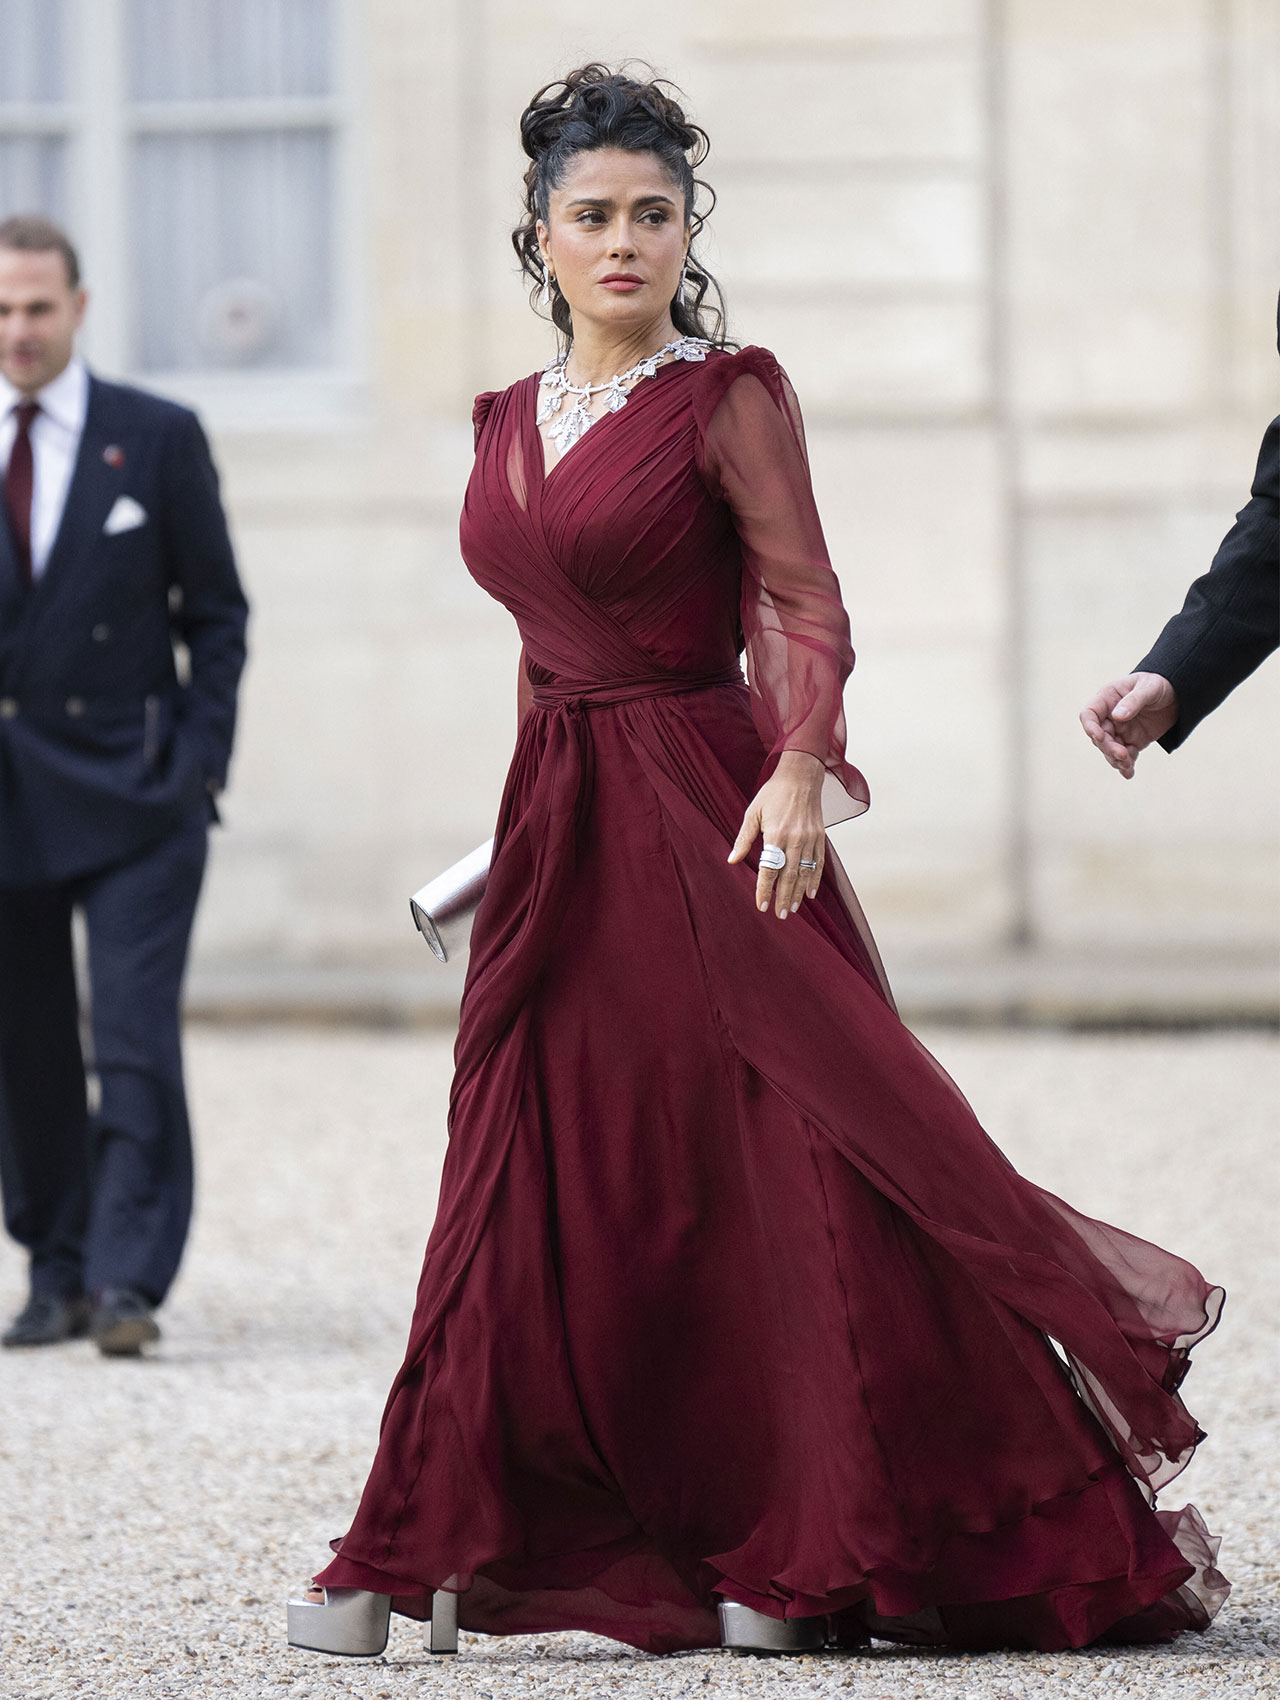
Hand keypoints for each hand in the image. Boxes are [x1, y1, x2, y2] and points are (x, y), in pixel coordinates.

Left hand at [727, 750, 825, 917]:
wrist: (801, 777)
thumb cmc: (773, 794)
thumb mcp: (752, 813)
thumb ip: (743, 839)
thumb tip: (732, 860)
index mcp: (776, 834)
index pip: (770, 869)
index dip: (764, 890)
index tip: (762, 906)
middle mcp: (795, 839)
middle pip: (789, 876)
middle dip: (783, 898)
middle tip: (779, 915)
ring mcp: (810, 839)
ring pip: (805, 873)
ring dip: (798, 893)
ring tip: (792, 909)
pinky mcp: (820, 837)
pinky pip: (818, 864)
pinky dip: (815, 880)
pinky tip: (810, 894)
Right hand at [1079, 672, 1178, 778]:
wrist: (1177, 694)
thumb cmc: (1159, 684)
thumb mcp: (1148, 688)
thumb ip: (1133, 701)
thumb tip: (1117, 716)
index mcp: (1107, 699)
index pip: (1089, 714)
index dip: (1090, 726)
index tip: (1099, 736)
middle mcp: (1109, 717)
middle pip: (1099, 736)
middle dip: (1108, 748)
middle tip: (1122, 755)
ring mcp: (1120, 731)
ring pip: (1109, 750)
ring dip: (1116, 760)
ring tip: (1127, 766)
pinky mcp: (1132, 742)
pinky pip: (1126, 757)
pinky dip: (1126, 766)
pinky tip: (1129, 774)